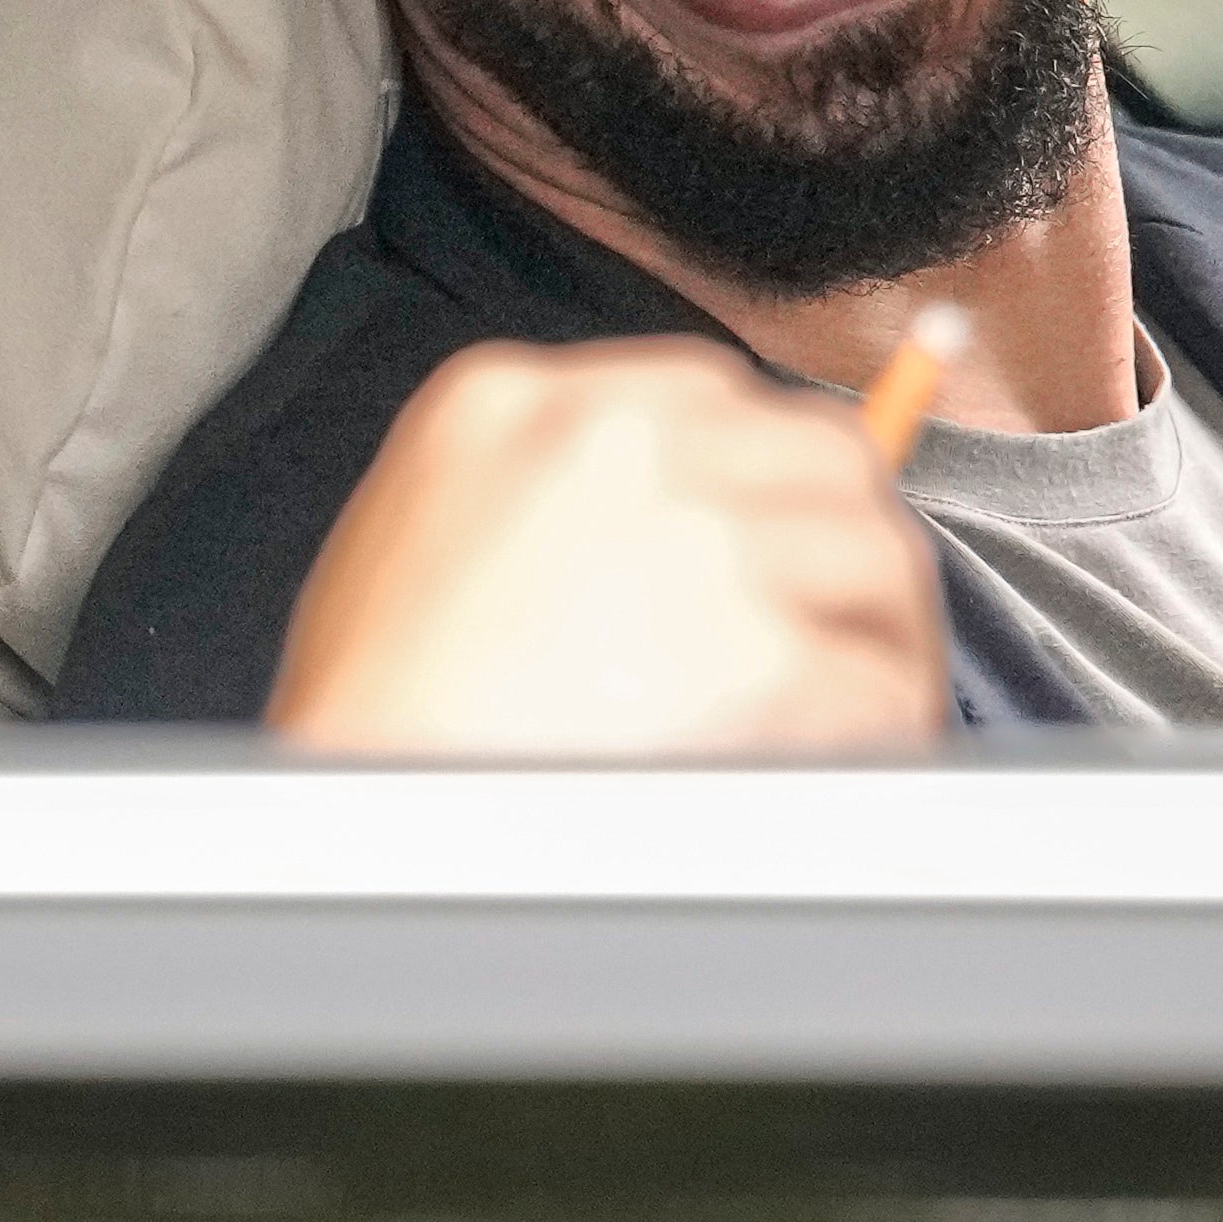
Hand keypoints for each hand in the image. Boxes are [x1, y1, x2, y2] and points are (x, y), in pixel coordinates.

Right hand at [266, 339, 947, 755]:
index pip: (715, 395)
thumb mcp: (422, 530)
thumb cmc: (370, 712)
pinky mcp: (751, 647)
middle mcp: (614, 441)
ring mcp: (691, 537)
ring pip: (871, 554)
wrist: (342, 826)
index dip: (762, 479)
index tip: (778, 537)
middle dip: (839, 540)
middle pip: (817, 452)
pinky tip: (845, 759)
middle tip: (847, 624)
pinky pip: (875, 675)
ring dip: (876, 633)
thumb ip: (548, 489)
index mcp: (517, 399)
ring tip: (858, 702)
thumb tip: (702, 510)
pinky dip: (880, 722)